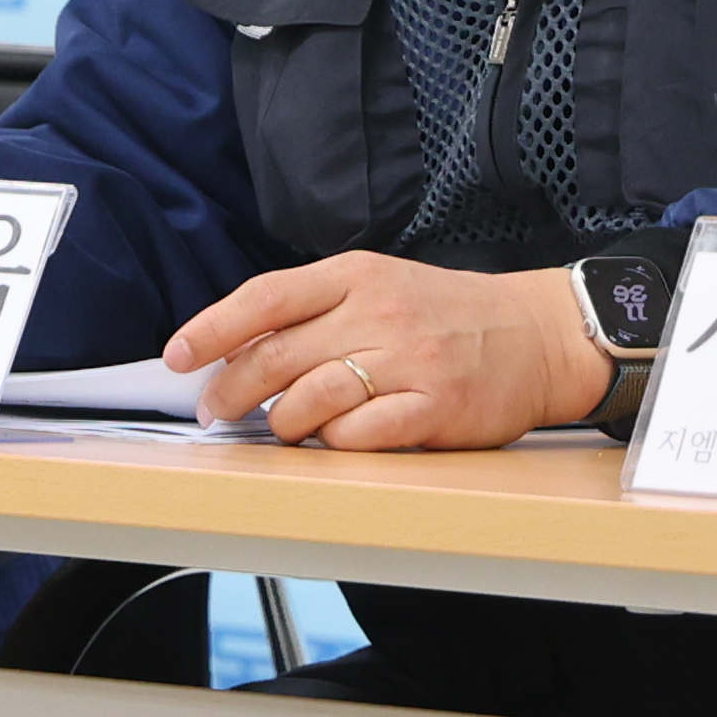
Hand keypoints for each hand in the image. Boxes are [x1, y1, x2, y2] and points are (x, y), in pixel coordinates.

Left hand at [164, 252, 606, 449]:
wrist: (540, 334)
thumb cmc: (447, 314)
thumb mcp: (378, 285)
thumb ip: (314, 308)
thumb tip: (236, 348)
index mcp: (355, 275)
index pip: (265, 298)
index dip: (212, 328)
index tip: (177, 355)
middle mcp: (379, 312)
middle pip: (278, 354)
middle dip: (232, 388)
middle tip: (214, 410)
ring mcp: (410, 360)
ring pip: (313, 397)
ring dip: (282, 421)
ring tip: (279, 428)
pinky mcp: (438, 406)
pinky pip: (363, 433)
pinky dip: (335, 442)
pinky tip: (334, 440)